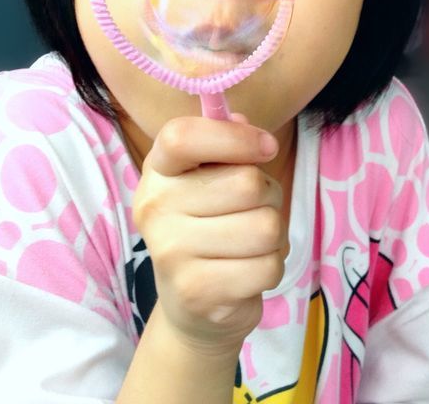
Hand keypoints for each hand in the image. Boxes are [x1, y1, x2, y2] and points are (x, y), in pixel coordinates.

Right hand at [132, 113, 286, 353]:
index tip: (267, 147)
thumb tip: (242, 125)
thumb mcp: (213, 177)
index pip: (182, 137)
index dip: (235, 137)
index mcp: (158, 171)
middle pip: (247, 184)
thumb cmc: (211, 225)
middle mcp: (155, 208)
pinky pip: (267, 267)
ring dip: (273, 236)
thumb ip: (228, 145)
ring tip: (249, 244)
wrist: (191, 303)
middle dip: (269, 196)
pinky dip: (270, 267)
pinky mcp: (196, 292)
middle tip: (251, 212)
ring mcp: (171, 253)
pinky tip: (246, 272)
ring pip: (265, 227)